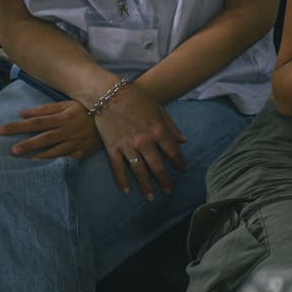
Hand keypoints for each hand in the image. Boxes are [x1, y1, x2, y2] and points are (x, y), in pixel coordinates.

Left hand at [0, 99, 101, 161]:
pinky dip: (56, 162)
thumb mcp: (66, 104)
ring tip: (26, 161)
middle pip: (45, 137)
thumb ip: (44, 109)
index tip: (1, 130)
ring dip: (40, 156)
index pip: (37, 122)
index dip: (19, 126)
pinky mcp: (83, 152)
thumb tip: (21, 112)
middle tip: (12, 151)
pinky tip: (45, 168)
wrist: (113, 117)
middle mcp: (68, 130)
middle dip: (28, 144)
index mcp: (63, 117)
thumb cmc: (86, 109)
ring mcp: (76, 142)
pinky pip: (68, 158)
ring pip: (55, 151)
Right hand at [92, 84, 188, 199]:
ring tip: (151, 197)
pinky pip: (117, 168)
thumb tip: (184, 141)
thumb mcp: (159, 109)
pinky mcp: (112, 147)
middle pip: (157, 165)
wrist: (108, 94)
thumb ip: (171, 127)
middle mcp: (144, 140)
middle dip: (164, 180)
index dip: (179, 162)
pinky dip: (122, 181)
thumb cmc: (136, 100)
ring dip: (146, 186)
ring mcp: (127, 145)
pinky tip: (127, 191)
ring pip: (139, 170)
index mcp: (157, 130)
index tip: (182, 169)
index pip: (172, 151)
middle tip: (169, 191)